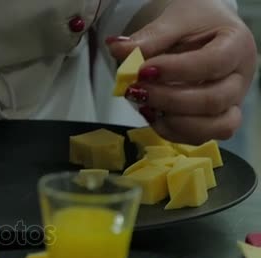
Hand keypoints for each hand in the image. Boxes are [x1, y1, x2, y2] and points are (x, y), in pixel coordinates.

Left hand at [106, 0, 256, 144]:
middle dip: (169, 100)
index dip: (177, 71)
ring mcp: (231, 103)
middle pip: (214, 101)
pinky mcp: (214, 120)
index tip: (143, 70)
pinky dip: (171, 131)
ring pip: (215, 128)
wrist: (204, 32)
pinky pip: (198, 137)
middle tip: (137, 90)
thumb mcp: (174, 20)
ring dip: (174, 122)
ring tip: (145, 106)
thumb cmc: (195, 24)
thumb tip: (117, 48)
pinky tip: (150, 114)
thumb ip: (149, 37)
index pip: (214, 63)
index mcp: (237, 45)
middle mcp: (240, 79)